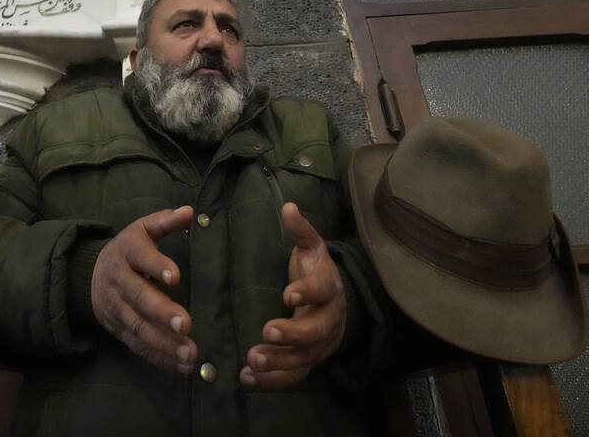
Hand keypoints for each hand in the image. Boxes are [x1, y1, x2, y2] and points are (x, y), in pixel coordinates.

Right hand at [91, 206, 196, 375]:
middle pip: (139, 298)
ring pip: (138, 327)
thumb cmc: (128, 250)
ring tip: (190, 353)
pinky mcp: (119, 330)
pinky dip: (159, 358)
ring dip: (164, 343)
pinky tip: (181, 367)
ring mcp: (117, 308)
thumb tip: (189, 211)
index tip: (176, 277)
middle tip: (187, 325)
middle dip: (162, 313)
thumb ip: (165, 221)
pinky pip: (138, 346)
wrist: (88, 275)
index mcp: (127, 252)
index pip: (141, 257)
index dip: (157, 266)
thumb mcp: (142, 229)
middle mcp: (119, 281)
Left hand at [240, 202, 346, 389]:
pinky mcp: (309, 361)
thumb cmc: (317, 272)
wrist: (340, 304)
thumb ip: (301, 230)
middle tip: (266, 332)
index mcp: (328, 288)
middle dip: (291, 334)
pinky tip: (248, 379)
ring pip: (304, 358)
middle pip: (314, 331)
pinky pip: (294, 376)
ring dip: (278, 362)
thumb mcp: (312, 248)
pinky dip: (272, 381)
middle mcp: (328, 319)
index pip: (320, 291)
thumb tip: (288, 206)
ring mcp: (320, 344)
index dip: (306, 293)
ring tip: (252, 361)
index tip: (287, 294)